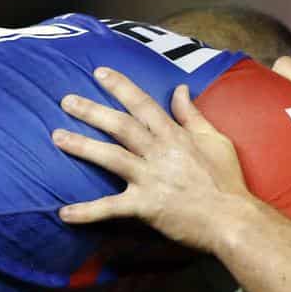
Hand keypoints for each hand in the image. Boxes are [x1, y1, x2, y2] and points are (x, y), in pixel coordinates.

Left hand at [52, 67, 247, 252]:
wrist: (233, 218)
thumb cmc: (227, 180)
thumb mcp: (216, 139)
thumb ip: (193, 115)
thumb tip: (180, 89)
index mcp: (175, 135)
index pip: (143, 104)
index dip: (121, 87)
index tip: (100, 74)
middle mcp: (160, 152)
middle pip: (120, 126)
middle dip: (91, 111)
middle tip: (66, 100)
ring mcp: (151, 178)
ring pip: (110, 157)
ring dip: (81, 146)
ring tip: (57, 136)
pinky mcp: (146, 206)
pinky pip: (111, 208)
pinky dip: (87, 212)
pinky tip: (64, 213)